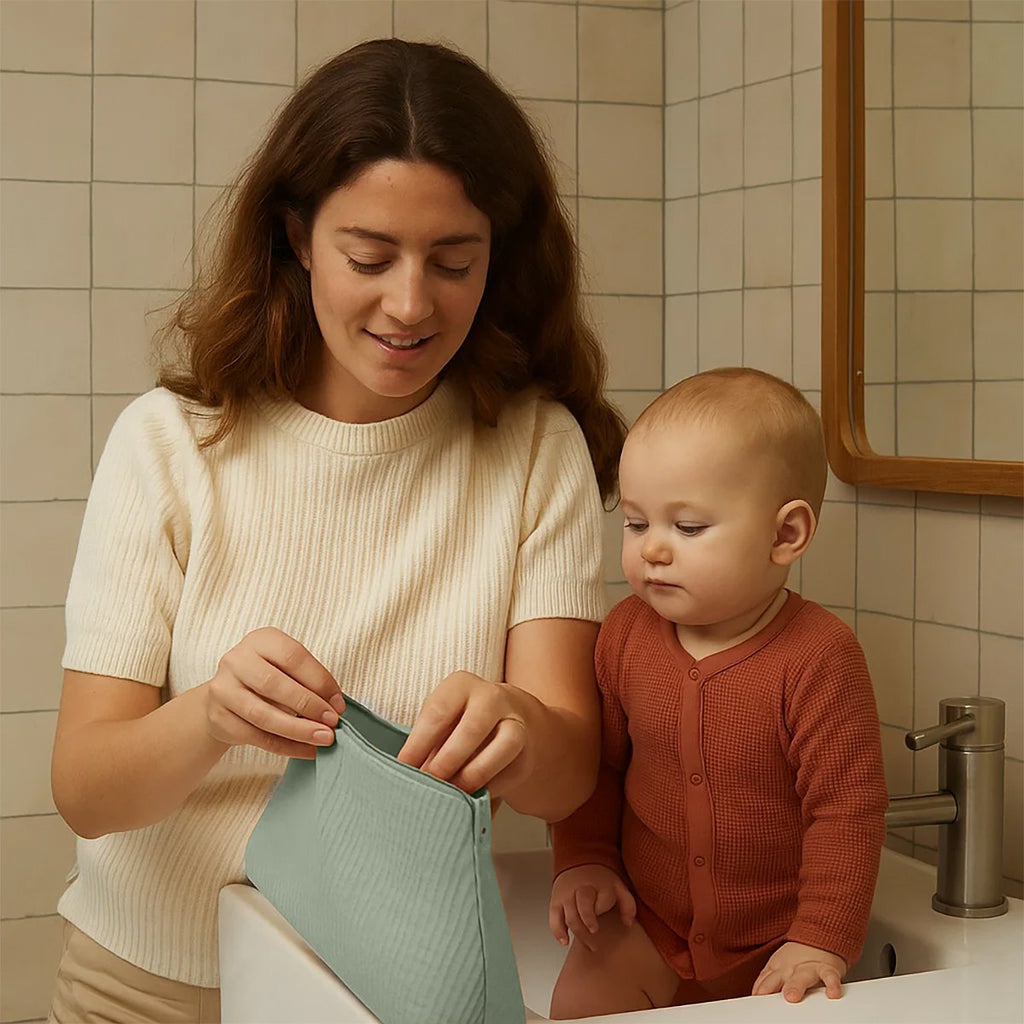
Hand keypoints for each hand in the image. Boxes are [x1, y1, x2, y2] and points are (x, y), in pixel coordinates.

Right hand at [203, 627, 344, 758]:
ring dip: (298, 730)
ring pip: (263, 715)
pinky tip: (307, 751)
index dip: (319, 681)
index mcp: (261, 640)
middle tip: (332, 722)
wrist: (226, 697)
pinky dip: (286, 747)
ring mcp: (222, 689)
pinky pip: (256, 737)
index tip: (339, 703)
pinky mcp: (218, 717)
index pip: (293, 657)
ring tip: (323, 738)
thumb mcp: (287, 668)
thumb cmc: (268, 678)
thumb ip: (309, 681)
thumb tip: (336, 706)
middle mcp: (237, 660)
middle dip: (308, 705)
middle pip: (274, 685)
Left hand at [396, 672, 531, 795]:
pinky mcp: (526, 752)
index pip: (438, 712)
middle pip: (472, 728)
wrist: (509, 719)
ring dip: (474, 774)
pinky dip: (490, 789)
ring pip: (504, 746)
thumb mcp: (440, 720)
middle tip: (429, 783)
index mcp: (461, 685)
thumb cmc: (460, 722)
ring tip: (453, 793)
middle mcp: (492, 698)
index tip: (404, 768)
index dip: (418, 743)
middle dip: (447, 760)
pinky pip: (510, 772)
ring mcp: (515, 723)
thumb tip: (406, 775)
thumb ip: (425, 742)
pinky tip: (472, 798)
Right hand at [548, 864, 636, 950]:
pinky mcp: (556, 902)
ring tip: (589, 945)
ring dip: (578, 932)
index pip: (601, 898)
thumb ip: (628, 905)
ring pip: (570, 915)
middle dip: (588, 920)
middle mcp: (581, 888)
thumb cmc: (600, 881)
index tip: (608, 917)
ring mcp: (567, 895)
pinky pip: (554, 918)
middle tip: (594, 932)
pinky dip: (558, 931)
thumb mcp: (618, 887)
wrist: (579, 864)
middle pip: (583, 905)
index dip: (602, 908)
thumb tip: (627, 924)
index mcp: (599, 884)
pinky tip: (565, 941)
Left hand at [752, 941, 845, 1001]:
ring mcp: (809, 968)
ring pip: (802, 977)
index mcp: (778, 968)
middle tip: (765, 996)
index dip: (759, 991)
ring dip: (795, 986)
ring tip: (791, 996)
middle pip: (779, 977)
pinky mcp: (828, 969)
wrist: (822, 935)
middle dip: (771, 986)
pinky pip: (830, 977)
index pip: (765, 981)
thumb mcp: (779, 965)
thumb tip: (756, 995)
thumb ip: (767, 980)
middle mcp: (791, 968)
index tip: (755, 1001)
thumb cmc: (799, 957)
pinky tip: (832, 994)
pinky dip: (832, 985)